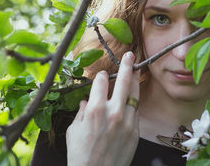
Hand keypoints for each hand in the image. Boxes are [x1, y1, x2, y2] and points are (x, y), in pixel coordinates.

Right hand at [66, 51, 139, 165]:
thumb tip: (86, 102)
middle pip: (123, 81)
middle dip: (127, 65)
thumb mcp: (73, 131)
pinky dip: (133, 104)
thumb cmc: (80, 154)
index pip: (101, 82)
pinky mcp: (135, 131)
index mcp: (95, 109)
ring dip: (134, 81)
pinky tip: (132, 99)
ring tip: (136, 70)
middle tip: (130, 55)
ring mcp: (127, 121)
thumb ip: (81, 112)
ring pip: (134, 95)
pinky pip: (135, 112)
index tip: (102, 74)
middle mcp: (113, 112)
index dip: (101, 76)